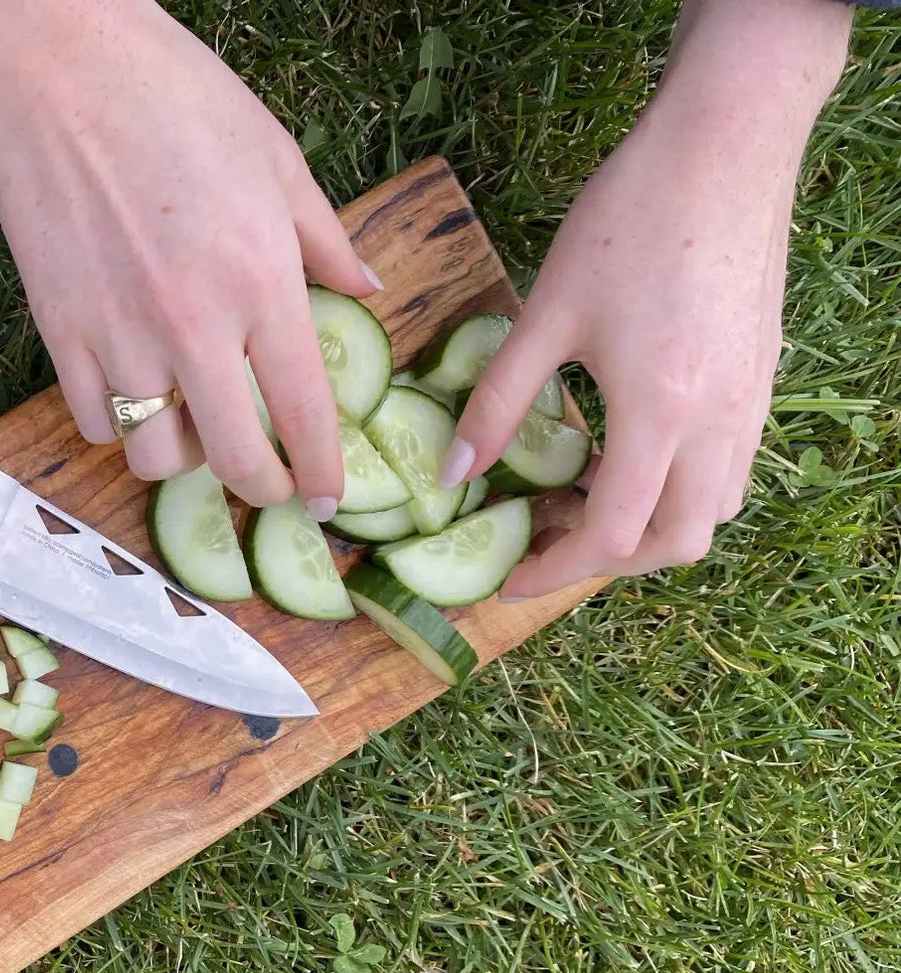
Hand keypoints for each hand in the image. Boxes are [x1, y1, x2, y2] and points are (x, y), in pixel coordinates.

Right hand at [0, 0, 379, 516]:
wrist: (63, 68)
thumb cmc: (179, 99)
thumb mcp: (277, 158)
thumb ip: (324, 239)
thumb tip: (367, 288)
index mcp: (261, 281)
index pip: (305, 413)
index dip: (320, 471)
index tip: (325, 497)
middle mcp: (193, 325)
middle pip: (233, 460)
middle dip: (261, 489)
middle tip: (268, 483)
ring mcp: (119, 333)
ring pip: (154, 455)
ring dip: (182, 456)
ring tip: (191, 424)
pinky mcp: (58, 328)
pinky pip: (94, 419)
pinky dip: (118, 422)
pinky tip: (132, 390)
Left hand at [439, 0, 851, 598]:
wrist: (722, 150)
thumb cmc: (628, 221)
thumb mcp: (545, 314)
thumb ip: (498, 402)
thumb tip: (454, 474)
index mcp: (659, 411)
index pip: (612, 535)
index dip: (554, 571)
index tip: (508, 579)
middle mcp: (719, 423)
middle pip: (674, 543)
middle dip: (605, 561)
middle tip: (543, 540)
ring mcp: (751, 404)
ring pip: (710, 512)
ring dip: (647, 529)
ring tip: (579, 496)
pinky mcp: (761, 381)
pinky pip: (728, 470)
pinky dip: (678, 489)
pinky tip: (626, 453)